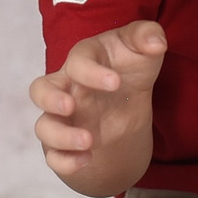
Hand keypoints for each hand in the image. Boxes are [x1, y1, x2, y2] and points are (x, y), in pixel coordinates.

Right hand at [29, 20, 166, 182]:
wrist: (127, 101)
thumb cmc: (129, 66)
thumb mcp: (141, 49)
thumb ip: (148, 36)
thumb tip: (157, 42)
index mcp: (82, 60)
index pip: (77, 61)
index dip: (91, 72)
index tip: (115, 83)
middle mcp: (66, 88)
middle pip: (40, 90)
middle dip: (51, 99)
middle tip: (71, 107)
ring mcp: (63, 117)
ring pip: (44, 127)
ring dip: (61, 136)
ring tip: (89, 141)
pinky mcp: (65, 143)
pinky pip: (54, 156)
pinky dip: (65, 161)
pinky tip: (86, 160)